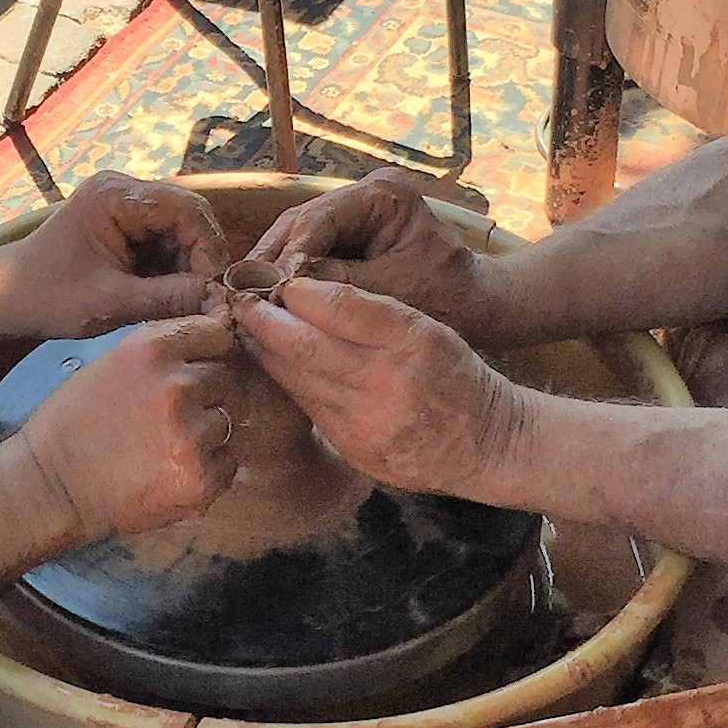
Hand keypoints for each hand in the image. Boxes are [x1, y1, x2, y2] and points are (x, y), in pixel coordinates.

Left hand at [0, 172, 229, 334]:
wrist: (6, 295)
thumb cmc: (48, 296)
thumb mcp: (111, 303)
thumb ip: (168, 298)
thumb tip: (221, 300)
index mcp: (114, 196)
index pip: (186, 210)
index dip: (208, 249)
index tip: (214, 290)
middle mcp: (122, 189)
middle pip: (187, 215)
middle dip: (201, 257)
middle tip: (208, 298)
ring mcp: (122, 204)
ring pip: (179, 230)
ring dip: (188, 265)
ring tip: (187, 301)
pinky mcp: (122, 224)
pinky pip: (163, 240)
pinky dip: (172, 267)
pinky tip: (168, 294)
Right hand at [17, 313, 241, 539]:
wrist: (50, 487)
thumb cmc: (73, 423)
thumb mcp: (110, 363)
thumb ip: (163, 350)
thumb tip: (218, 333)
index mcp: (152, 349)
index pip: (217, 333)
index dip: (213, 349)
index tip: (205, 362)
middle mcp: (177, 386)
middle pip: (225, 379)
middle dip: (205, 394)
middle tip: (168, 415)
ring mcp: (191, 435)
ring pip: (227, 422)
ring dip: (205, 433)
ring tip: (163, 445)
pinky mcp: (199, 480)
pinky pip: (227, 463)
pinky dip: (207, 468)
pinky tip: (169, 470)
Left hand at [235, 279, 526, 496]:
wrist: (490, 445)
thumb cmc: (456, 376)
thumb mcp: (428, 328)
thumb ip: (371, 311)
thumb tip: (304, 293)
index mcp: (412, 342)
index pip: (341, 307)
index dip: (299, 291)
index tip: (275, 277)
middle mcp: (387, 383)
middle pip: (306, 346)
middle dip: (263, 320)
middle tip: (237, 300)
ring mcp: (367, 422)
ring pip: (297, 380)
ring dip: (264, 351)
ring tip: (244, 327)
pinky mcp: (354, 450)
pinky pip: (308, 408)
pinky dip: (285, 382)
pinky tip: (272, 364)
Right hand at [248, 170, 499, 339]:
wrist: (480, 304)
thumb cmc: (449, 296)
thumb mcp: (394, 292)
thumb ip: (341, 286)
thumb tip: (282, 290)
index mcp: (383, 194)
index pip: (318, 219)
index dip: (288, 255)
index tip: (266, 290)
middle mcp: (364, 194)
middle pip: (301, 223)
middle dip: (272, 259)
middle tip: (242, 294)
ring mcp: (355, 212)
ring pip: (298, 237)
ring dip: (274, 268)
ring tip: (248, 300)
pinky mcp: (350, 234)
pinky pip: (309, 251)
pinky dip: (290, 276)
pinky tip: (269, 301)